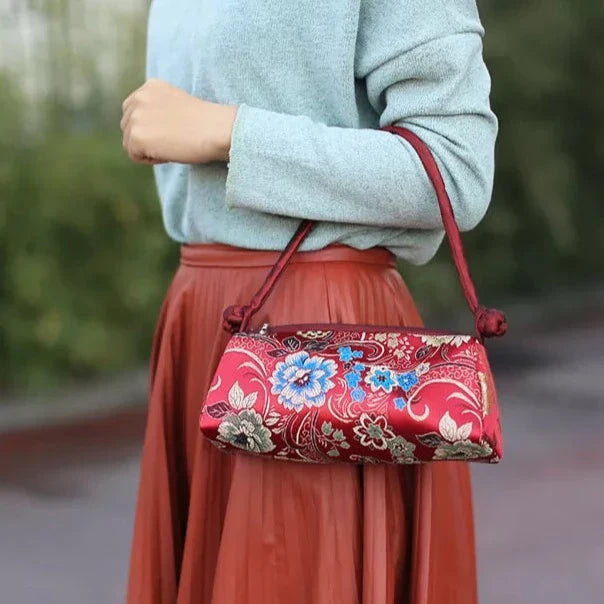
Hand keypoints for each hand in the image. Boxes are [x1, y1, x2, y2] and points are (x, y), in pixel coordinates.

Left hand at [120, 78, 238, 164]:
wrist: (216, 130)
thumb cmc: (206, 124)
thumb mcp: (177, 106)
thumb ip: (157, 110)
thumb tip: (147, 129)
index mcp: (150, 86)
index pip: (133, 111)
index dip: (150, 127)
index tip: (172, 131)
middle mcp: (139, 97)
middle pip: (127, 127)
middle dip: (146, 138)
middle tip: (173, 141)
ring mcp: (136, 117)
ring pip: (129, 142)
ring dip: (148, 150)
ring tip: (172, 146)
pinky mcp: (137, 136)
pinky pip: (134, 155)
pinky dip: (151, 159)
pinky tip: (169, 152)